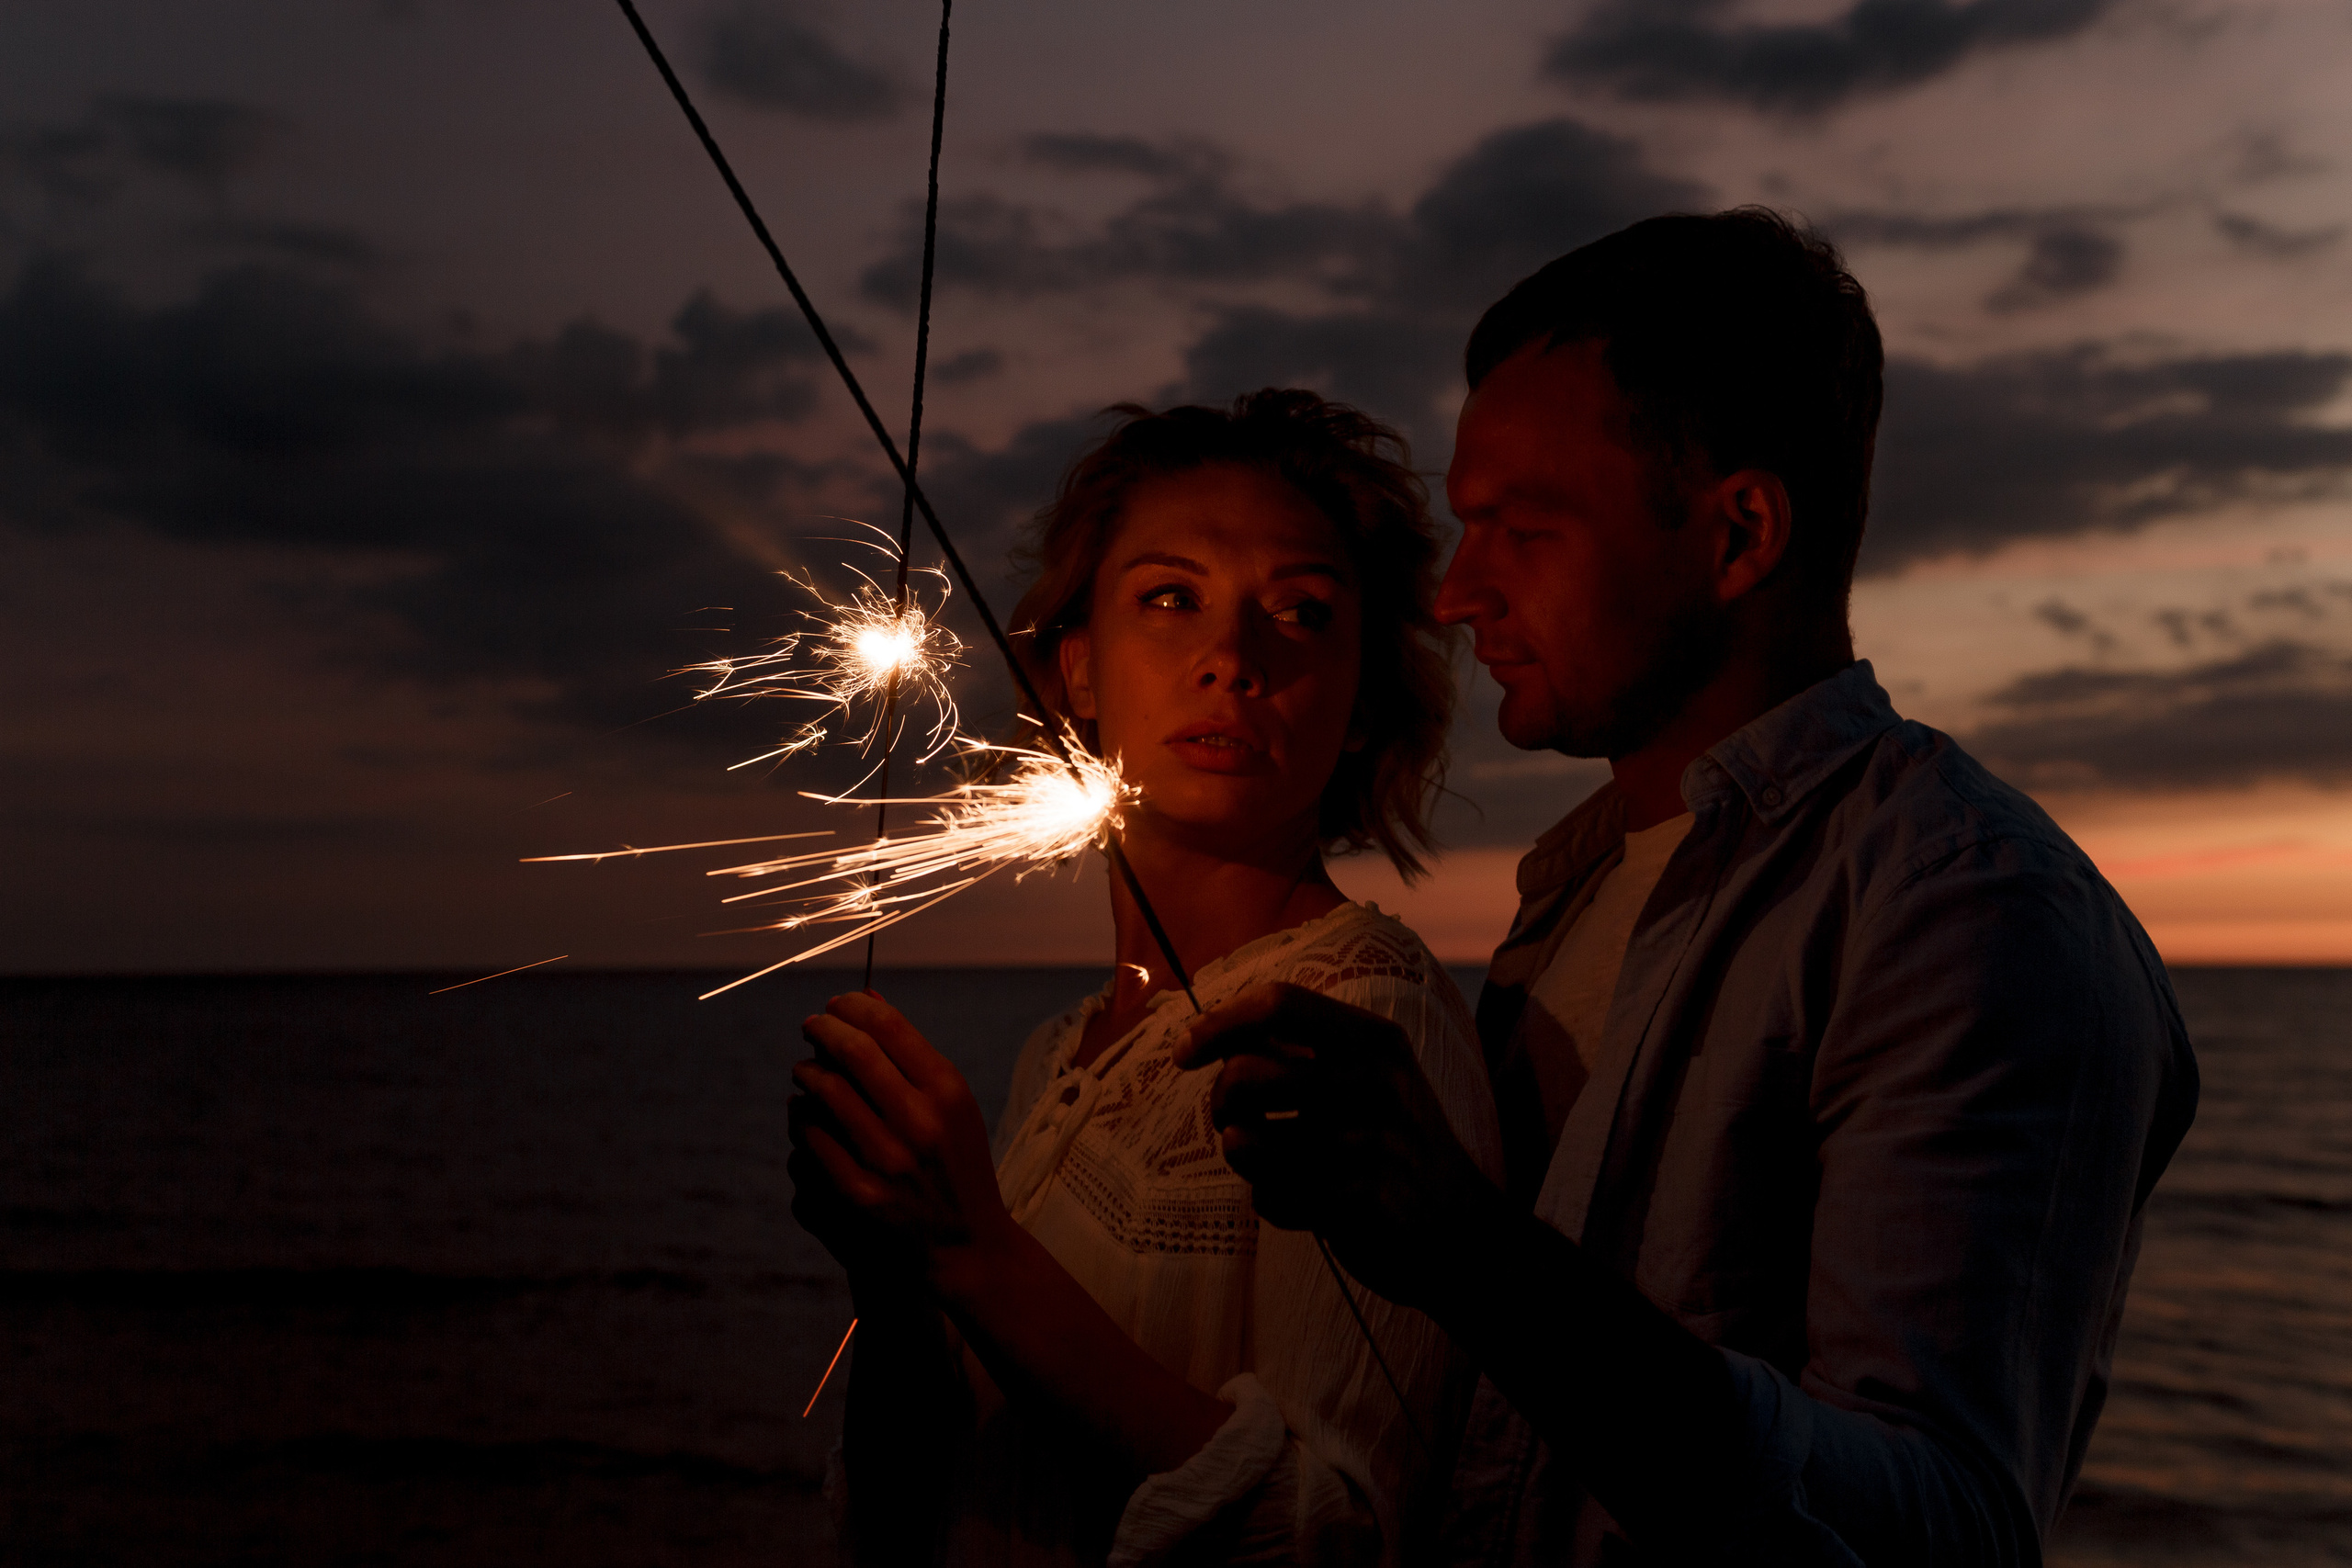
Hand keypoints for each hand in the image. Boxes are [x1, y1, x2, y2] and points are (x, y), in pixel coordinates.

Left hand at [789, 991, 1017, 1297]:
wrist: (965, 1247)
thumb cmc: (956, 1164)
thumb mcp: (955, 1105)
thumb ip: (911, 1054)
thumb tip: (864, 997)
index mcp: (947, 1091)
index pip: (886, 1026)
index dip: (849, 1007)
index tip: (835, 1006)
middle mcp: (918, 1122)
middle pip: (849, 1051)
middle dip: (821, 1030)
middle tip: (811, 1027)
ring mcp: (884, 1161)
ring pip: (820, 1093)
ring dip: (806, 1074)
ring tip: (806, 1072)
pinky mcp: (855, 1195)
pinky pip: (807, 1140)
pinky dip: (801, 1120)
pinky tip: (805, 1116)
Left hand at [1173, 982, 1504, 1309]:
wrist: (1464, 1233)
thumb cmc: (1395, 1150)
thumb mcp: (1370, 1083)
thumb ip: (1302, 1057)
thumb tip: (1210, 1044)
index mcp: (1377, 1041)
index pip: (1280, 1003)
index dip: (1220, 1023)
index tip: (1184, 1052)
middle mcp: (1378, 1080)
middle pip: (1247, 1074)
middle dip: (1220, 1103)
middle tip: (1235, 1124)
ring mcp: (1373, 1140)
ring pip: (1248, 1142)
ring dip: (1246, 1162)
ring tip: (1275, 1167)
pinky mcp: (1363, 1197)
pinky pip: (1271, 1196)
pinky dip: (1273, 1204)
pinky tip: (1305, 1206)